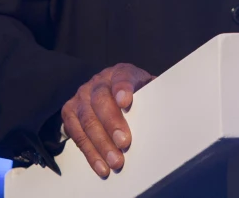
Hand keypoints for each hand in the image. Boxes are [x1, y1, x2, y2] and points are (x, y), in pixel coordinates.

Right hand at [60, 63, 154, 177]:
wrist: (111, 93)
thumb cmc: (135, 96)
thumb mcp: (146, 90)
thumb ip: (153, 97)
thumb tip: (168, 113)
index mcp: (120, 72)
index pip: (122, 77)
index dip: (123, 88)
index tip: (125, 101)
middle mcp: (98, 81)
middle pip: (100, 101)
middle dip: (112, 124)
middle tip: (124, 143)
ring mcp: (81, 96)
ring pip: (87, 120)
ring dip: (101, 144)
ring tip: (115, 161)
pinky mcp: (70, 112)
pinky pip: (77, 135)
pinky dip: (90, 153)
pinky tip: (101, 165)